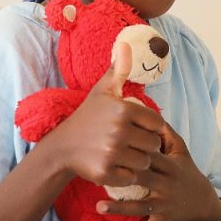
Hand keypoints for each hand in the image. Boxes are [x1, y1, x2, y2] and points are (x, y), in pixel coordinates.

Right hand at [45, 42, 167, 187]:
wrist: (62, 146)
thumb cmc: (88, 117)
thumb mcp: (103, 91)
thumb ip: (119, 69)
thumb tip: (127, 42)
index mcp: (123, 110)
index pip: (157, 124)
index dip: (150, 128)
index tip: (136, 128)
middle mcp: (118, 131)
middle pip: (153, 145)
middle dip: (145, 145)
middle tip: (129, 143)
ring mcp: (111, 153)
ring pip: (145, 162)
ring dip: (138, 161)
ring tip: (123, 154)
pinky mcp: (106, 173)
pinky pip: (132, 177)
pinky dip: (126, 175)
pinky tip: (115, 165)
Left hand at [95, 127, 218, 220]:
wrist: (203, 199)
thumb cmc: (186, 170)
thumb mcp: (181, 149)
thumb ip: (166, 132)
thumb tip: (147, 113)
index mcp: (170, 165)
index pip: (150, 155)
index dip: (132, 150)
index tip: (110, 145)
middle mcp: (167, 185)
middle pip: (142, 178)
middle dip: (121, 176)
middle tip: (97, 173)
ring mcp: (165, 204)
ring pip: (141, 206)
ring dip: (120, 208)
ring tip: (99, 207)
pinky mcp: (164, 220)